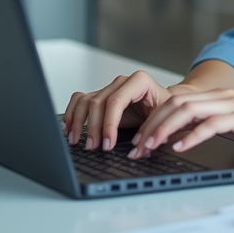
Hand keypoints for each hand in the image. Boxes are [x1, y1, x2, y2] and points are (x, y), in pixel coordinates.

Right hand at [62, 71, 176, 150]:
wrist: (164, 103)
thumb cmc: (165, 109)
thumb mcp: (163, 119)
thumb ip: (151, 134)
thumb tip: (138, 151)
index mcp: (139, 81)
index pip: (116, 101)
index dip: (108, 124)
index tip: (107, 143)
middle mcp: (121, 82)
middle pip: (98, 102)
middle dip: (93, 127)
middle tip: (93, 147)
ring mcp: (109, 87)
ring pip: (85, 100)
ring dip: (78, 122)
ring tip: (76, 140)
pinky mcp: (101, 95)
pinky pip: (80, 99)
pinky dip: (72, 113)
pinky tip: (68, 128)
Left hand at [128, 88, 233, 160]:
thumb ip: (211, 125)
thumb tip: (181, 137)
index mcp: (220, 97)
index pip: (177, 102)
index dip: (154, 120)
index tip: (140, 141)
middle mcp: (224, 96)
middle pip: (176, 103)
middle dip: (152, 125)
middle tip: (137, 147)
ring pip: (189, 110)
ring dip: (165, 129)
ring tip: (151, 147)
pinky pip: (212, 123)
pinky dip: (192, 135)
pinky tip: (180, 147)